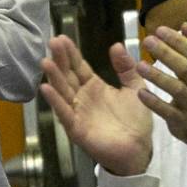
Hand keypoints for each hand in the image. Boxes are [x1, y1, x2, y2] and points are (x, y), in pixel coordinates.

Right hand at [40, 35, 151, 175]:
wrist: (140, 149)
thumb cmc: (136, 121)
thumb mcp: (135, 88)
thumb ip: (126, 68)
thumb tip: (116, 45)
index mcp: (95, 87)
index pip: (79, 66)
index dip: (71, 53)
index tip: (62, 37)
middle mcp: (82, 97)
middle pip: (68, 75)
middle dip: (60, 59)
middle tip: (52, 42)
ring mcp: (77, 112)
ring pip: (63, 91)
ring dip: (53, 77)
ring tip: (46, 61)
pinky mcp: (76, 128)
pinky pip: (64, 112)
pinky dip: (55, 101)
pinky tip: (46, 88)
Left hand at [136, 24, 186, 149]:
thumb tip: (185, 26)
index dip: (178, 41)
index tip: (159, 29)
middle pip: (186, 67)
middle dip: (166, 53)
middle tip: (147, 41)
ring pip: (177, 88)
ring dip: (158, 76)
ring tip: (139, 65)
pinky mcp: (181, 120)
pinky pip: (168, 111)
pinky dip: (155, 102)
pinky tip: (140, 92)